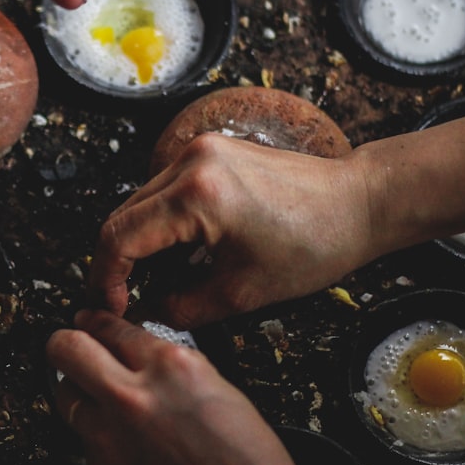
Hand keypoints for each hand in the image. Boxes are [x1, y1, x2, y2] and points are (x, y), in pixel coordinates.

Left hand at [46, 309, 375, 464]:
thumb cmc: (248, 462)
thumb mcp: (215, 387)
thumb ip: (167, 365)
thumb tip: (134, 350)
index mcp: (170, 368)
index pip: (111, 326)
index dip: (97, 321)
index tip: (88, 321)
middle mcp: (133, 398)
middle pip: (67, 349)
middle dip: (66, 342)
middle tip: (69, 345)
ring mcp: (112, 440)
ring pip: (66, 397)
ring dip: (79, 392)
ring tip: (97, 397)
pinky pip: (85, 443)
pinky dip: (99, 438)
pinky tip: (125, 444)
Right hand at [87, 133, 374, 328]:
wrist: (358, 203)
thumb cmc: (315, 245)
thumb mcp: (242, 293)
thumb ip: (182, 307)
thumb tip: (146, 313)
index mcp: (197, 195)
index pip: (120, 237)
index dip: (106, 279)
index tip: (110, 306)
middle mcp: (190, 161)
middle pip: (121, 215)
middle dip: (115, 262)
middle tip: (121, 299)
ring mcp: (198, 150)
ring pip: (138, 201)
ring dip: (135, 242)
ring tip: (149, 281)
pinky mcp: (208, 150)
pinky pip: (162, 189)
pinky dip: (157, 222)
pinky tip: (173, 252)